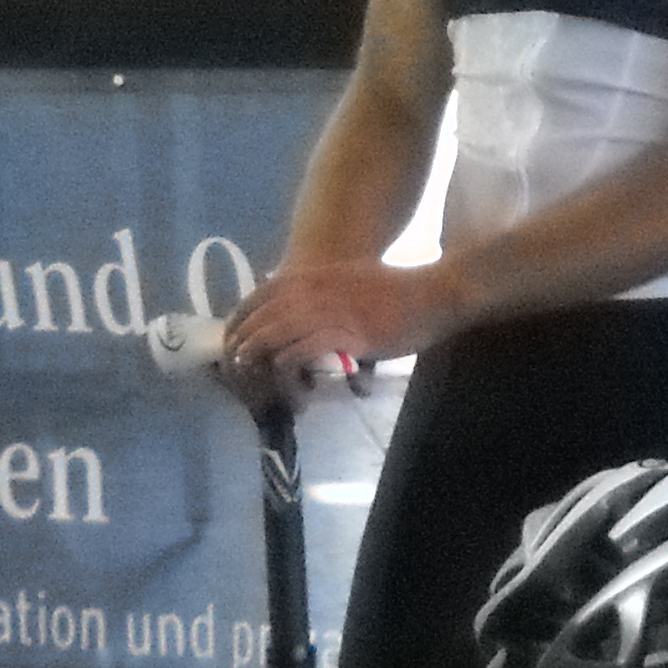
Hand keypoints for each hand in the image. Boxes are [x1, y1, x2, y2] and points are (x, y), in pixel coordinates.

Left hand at [222, 259, 460, 399]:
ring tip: (257, 384)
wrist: (435, 293)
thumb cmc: (398, 290)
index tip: (232, 345)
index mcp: (313, 276)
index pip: (258, 295)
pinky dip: (291, 374)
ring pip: (275, 336)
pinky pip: (303, 353)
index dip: (239, 321)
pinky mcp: (347, 335)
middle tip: (238, 374)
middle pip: (260, 318)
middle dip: (242, 347)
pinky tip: (295, 391)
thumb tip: (305, 321)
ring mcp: (330, 311)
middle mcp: (314, 291)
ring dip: (260, 361)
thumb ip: (325, 295)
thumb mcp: (351, 280)